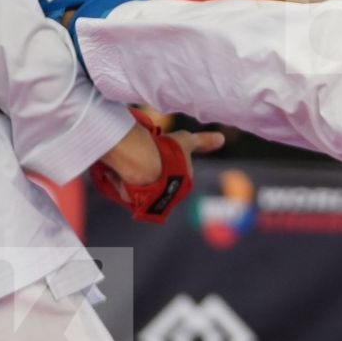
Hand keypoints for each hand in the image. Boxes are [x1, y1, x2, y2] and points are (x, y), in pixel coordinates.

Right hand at [98, 121, 222, 190]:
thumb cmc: (167, 151)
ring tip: (131, 161)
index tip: (158, 149)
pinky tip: (119, 170)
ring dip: (136, 175)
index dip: (167, 159)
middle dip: (151, 169)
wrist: (142, 163)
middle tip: (143, 153)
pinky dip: (121, 180)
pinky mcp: (132, 201)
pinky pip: (126, 189)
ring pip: (142, 186)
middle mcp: (170, 195)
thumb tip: (222, 139)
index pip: (176, 171)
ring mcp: (151, 199)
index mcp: (185, 183)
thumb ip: (203, 141)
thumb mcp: (187, 141)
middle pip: (159, 180)